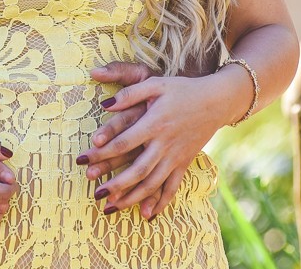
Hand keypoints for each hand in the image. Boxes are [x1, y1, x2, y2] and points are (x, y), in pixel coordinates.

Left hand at [77, 72, 235, 219]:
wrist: (216, 101)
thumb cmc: (181, 90)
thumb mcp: (155, 85)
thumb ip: (130, 94)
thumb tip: (104, 105)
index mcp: (154, 123)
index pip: (123, 142)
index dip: (102, 152)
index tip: (84, 160)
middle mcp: (164, 143)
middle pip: (137, 169)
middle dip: (116, 184)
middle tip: (96, 194)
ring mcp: (176, 156)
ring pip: (153, 183)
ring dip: (132, 197)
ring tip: (112, 208)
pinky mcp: (184, 163)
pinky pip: (172, 187)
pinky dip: (160, 203)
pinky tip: (147, 215)